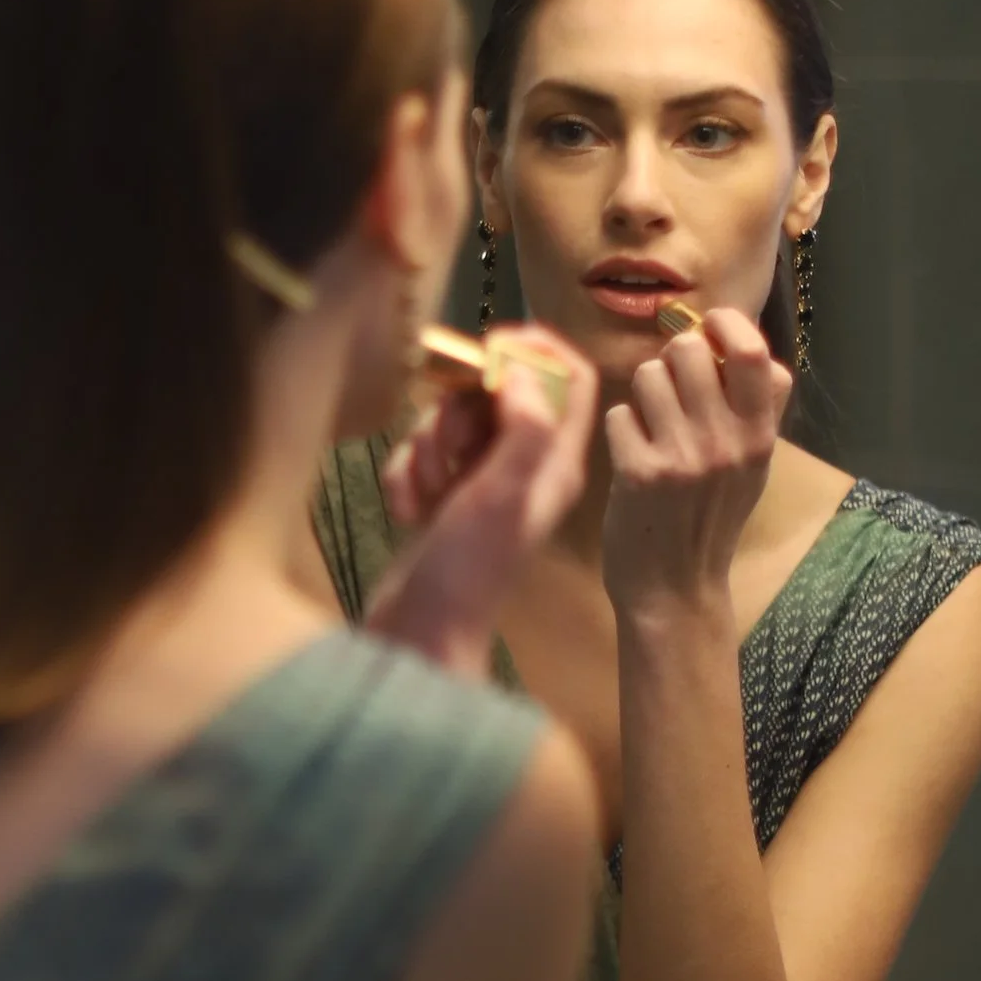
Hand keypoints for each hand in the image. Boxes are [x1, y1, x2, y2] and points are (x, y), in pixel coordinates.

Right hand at [365, 325, 597, 677]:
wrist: (420, 634)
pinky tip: (407, 510)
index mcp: (556, 463)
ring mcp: (483, 482)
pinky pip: (422, 453)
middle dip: (459, 409)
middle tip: (446, 449)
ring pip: (453, 420)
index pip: (573, 378)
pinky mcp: (444, 496)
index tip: (490, 346)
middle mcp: (526, 467)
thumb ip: (524, 428)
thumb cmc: (467, 571)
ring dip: (427, 445)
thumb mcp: (502, 494)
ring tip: (426, 492)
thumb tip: (521, 368)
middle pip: (499, 392)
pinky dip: (408, 473)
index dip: (537, 349)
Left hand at [600, 308, 791, 621]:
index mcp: (759, 435)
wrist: (676, 588)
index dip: (726, 324)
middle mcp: (725, 441)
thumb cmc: (712, 518)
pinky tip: (633, 457)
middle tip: (672, 389)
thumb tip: (739, 338)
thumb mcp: (753, 465)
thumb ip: (754, 407)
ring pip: (648, 374)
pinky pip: (620, 413)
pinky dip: (621, 430)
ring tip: (652, 428)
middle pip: (689, 348)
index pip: (751, 350)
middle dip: (673, 359)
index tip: (710, 327)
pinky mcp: (639, 472)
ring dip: (643, 394)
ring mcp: (682, 456)